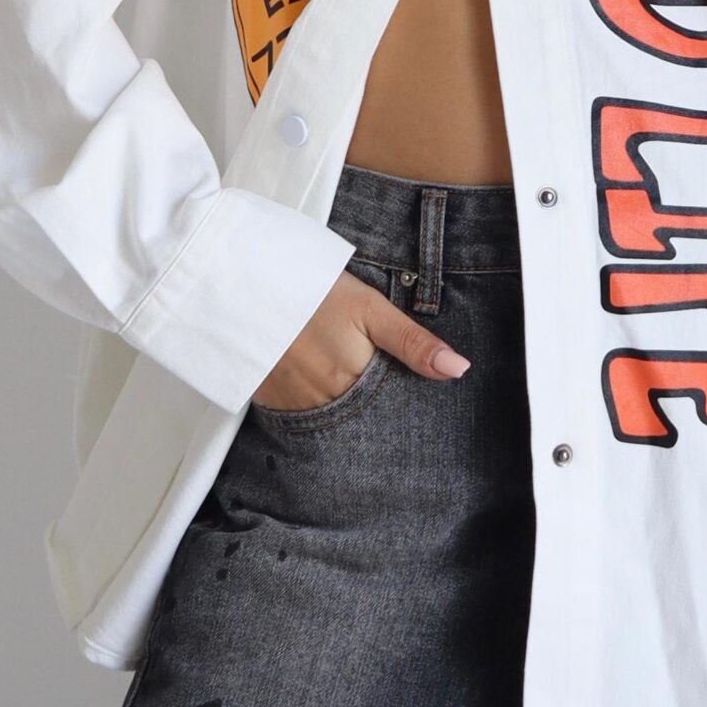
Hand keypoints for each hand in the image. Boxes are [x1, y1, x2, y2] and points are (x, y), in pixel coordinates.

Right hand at [251, 268, 469, 412]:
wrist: (248, 285)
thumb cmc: (314, 292)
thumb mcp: (370, 308)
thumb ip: (413, 343)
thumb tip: (458, 370)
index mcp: (355, 380)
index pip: (389, 409)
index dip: (400, 403)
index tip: (407, 396)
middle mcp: (325, 403)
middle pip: (360, 419)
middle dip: (371, 409)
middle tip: (366, 378)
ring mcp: (294, 407)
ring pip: (330, 420)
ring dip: (341, 408)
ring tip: (340, 378)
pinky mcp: (269, 402)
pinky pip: (299, 417)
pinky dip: (311, 405)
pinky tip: (314, 382)